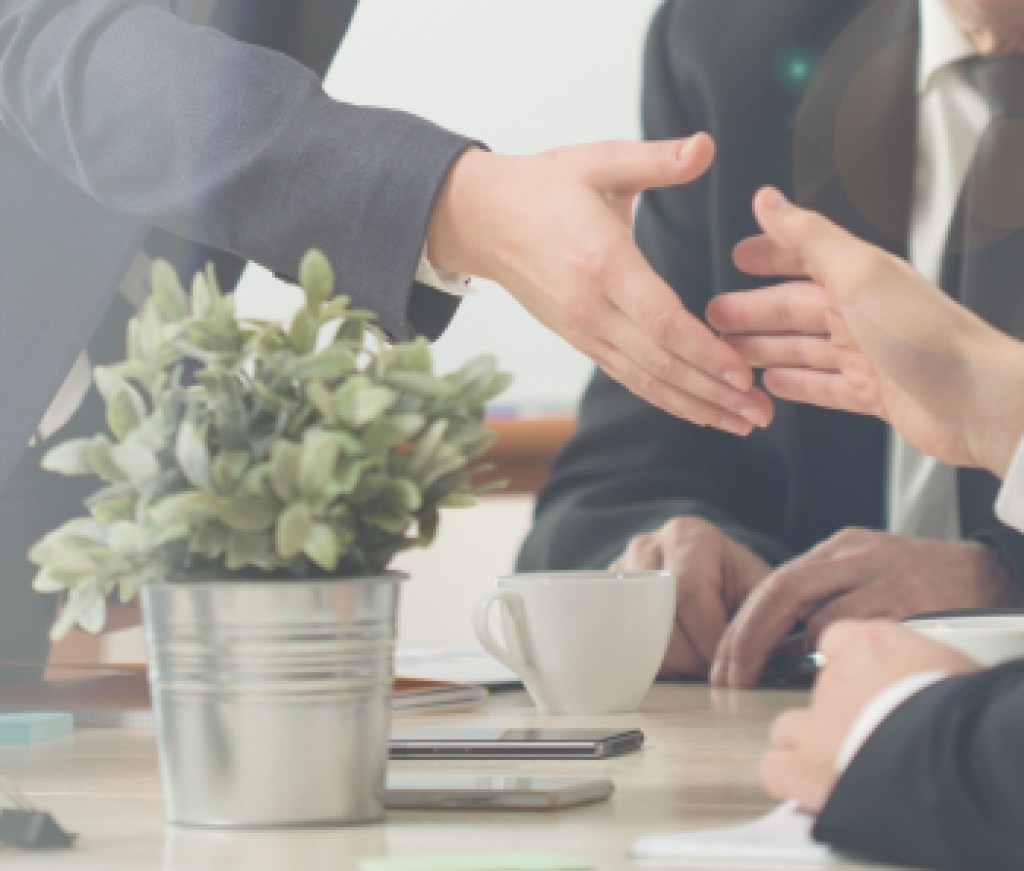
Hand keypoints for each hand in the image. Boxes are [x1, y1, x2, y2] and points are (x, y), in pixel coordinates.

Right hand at [427, 139, 773, 434]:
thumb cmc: (544, 188)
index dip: (704, 352)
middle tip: (761, 413)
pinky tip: (698, 410)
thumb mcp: (599, 161)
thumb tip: (705, 145)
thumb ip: (656, 160)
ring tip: (742, 423)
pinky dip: (665, 398)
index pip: (660, 321)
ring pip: (645, 379)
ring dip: (695, 405)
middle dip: (714, 393)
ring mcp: (583, 330)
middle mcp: (591, 308)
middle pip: (659, 363)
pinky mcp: (580, 340)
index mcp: (603, 263)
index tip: (744, 372)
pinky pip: (628, 375)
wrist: (484, 221)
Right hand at [609, 517, 769, 676]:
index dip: (707, 639)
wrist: (716, 577)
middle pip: (656, 614)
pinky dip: (647, 661)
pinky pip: (619, 641)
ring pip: (634, 633)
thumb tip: (747, 661)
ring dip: (667, 662)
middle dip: (688, 656)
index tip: (728, 665)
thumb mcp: (761, 592)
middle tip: (710, 669)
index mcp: (687, 536)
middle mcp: (646, 546)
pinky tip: (672, 657)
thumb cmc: (740, 587)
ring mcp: (619, 572)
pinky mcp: (605, 597)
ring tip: (693, 661)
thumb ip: (756, 617)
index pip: (687, 592)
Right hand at [705, 187, 1023, 474]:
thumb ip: (809, 237)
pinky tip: (773, 383)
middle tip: (715, 316)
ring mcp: (867, 354)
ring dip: (763, 347)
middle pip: (793, 308)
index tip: (739, 254)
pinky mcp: (873, 394)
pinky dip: (795, 384)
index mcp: (859, 276)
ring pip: (801, 348)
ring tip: (730, 351)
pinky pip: (822, 386)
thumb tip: (769, 200)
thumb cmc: (930, 338)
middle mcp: (862, 312)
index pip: (804, 257)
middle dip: (752, 310)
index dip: (769, 254)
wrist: (981, 401)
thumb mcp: (859, 274)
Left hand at [711, 530, 1019, 687]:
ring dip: (796, 657)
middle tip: (730, 679)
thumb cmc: (923, 584)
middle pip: (782, 592)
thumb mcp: (866, 575)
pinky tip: (834, 677)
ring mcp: (883, 578)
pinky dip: (839, 661)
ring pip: (819, 620)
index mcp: (841, 549)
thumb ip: (823, 599)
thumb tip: (778, 647)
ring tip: (781, 682)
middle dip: (748, 640)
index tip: (725, 663)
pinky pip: (860, 638)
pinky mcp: (911, 603)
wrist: (992, 575)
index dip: (743, 626)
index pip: (774, 584)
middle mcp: (856, 558)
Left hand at [760, 621, 979, 812]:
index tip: (870, 687)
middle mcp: (836, 678)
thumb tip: (928, 682)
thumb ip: (925, 669)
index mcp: (873, 645)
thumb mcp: (957, 672)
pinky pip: (777, 768)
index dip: (852, 668)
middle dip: (840, 713)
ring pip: (790, 728)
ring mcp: (817, 723)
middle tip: (870, 737)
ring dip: (809, 746)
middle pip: (821, 690)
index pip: (840, 641)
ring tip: (843, 766)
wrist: (957, 754)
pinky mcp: (808, 768)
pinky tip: (812, 788)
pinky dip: (790, 779)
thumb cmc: (970, 714)